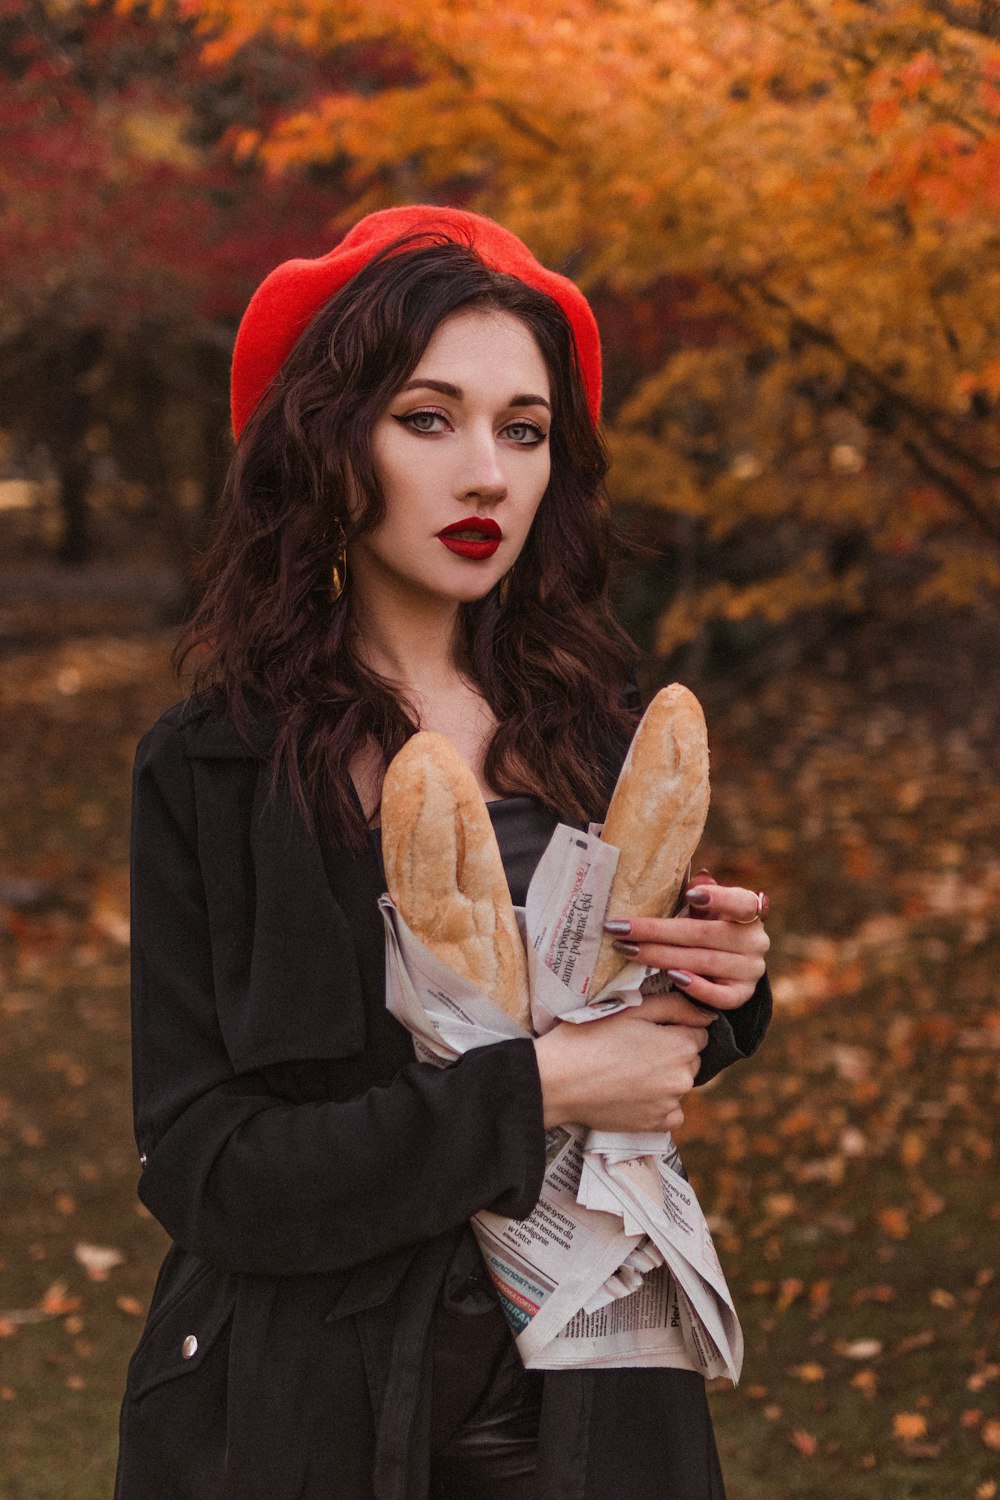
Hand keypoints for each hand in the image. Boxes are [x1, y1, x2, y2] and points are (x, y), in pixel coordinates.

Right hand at [533, 993, 711, 1131]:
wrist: (557, 1080)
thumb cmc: (589, 1037)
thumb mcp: (632, 1009)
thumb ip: (675, 1006)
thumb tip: (708, 1015)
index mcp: (681, 1045)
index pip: (699, 1032)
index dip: (673, 1026)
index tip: (647, 1029)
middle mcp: (682, 1078)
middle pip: (691, 1059)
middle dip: (672, 1051)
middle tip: (634, 1047)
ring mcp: (669, 1104)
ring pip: (679, 1084)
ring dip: (664, 1077)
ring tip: (627, 1069)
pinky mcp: (654, 1125)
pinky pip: (672, 1113)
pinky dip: (660, 1105)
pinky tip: (636, 1094)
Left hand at [604, 872, 769, 1012]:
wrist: (728, 970)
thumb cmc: (708, 929)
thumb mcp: (707, 910)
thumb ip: (702, 894)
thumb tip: (698, 875)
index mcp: (749, 912)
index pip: (742, 903)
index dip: (718, 898)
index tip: (688, 894)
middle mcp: (755, 941)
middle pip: (703, 934)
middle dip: (656, 931)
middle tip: (620, 929)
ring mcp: (750, 970)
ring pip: (703, 963)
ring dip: (661, 956)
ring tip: (629, 951)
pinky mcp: (742, 995)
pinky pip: (719, 996)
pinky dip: (695, 987)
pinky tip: (671, 976)